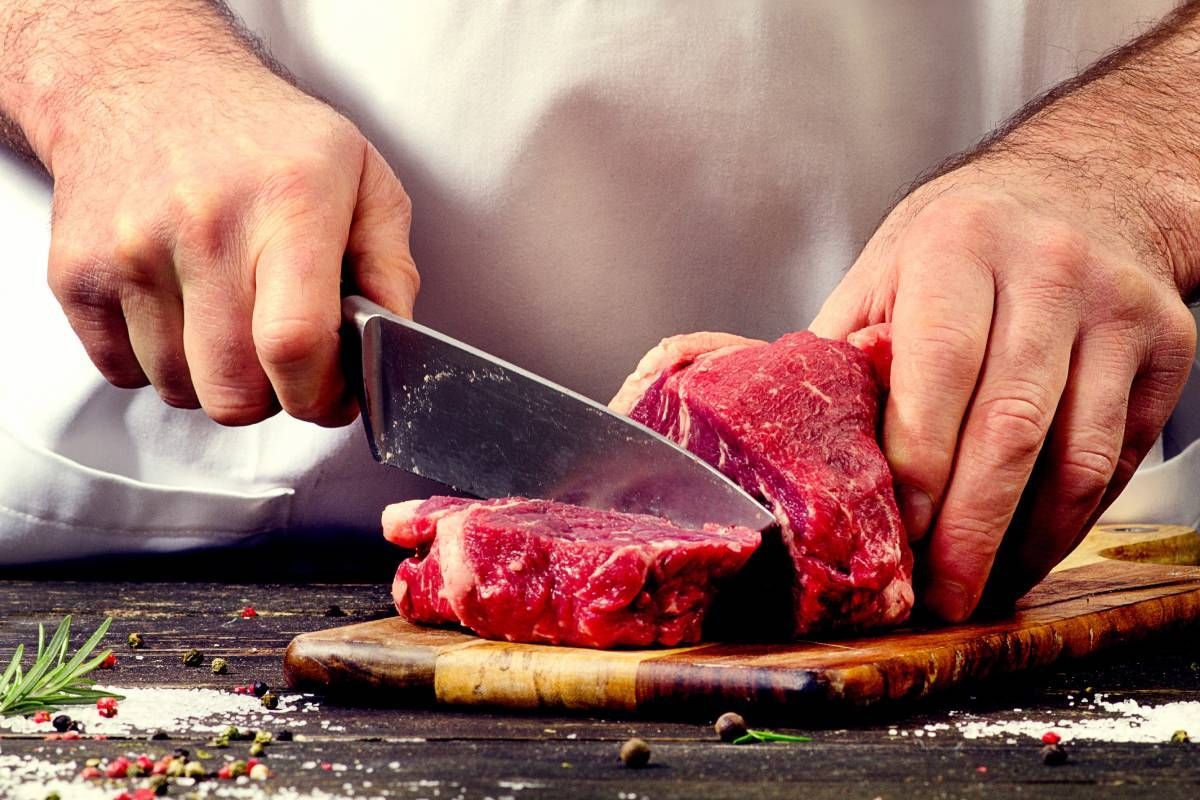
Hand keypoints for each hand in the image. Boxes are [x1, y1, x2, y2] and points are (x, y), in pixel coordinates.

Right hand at [43, 62, 417, 425]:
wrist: (145, 80)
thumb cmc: (264, 134)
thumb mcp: (362, 178)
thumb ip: (391, 267)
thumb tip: (395, 343)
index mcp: (288, 204)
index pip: (294, 342)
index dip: (319, 394)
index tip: (333, 395)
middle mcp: (204, 226)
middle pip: (233, 389)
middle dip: (273, 399)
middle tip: (286, 364)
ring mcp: (130, 252)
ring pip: (181, 390)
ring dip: (216, 380)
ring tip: (234, 324)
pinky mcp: (76, 273)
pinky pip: (124, 373)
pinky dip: (161, 365)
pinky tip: (185, 314)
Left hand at [811, 161, 1195, 620]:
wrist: (1086, 188)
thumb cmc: (964, 238)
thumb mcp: (888, 268)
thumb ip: (845, 349)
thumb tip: (779, 437)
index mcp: (957, 244)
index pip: (937, 368)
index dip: (918, 463)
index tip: (897, 532)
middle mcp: (1046, 269)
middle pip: (1010, 427)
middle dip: (969, 529)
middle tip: (938, 594)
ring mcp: (1116, 309)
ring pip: (1078, 457)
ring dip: (1025, 540)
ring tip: (982, 585)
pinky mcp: (1167, 347)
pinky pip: (1117, 458)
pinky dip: (1071, 519)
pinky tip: (1029, 546)